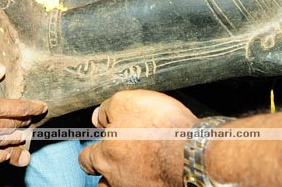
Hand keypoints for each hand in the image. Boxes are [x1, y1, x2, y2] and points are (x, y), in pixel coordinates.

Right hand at [0, 64, 45, 166]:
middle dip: (25, 121)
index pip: (20, 108)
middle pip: (15, 125)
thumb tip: (1, 68)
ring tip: (22, 136)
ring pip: (7, 143)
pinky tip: (6, 154)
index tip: (42, 107)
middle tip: (31, 119)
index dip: (34, 107)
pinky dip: (3, 155)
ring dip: (17, 138)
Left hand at [79, 90, 195, 186]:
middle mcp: (118, 181)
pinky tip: (159, 171)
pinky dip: (151, 180)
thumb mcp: (126, 102)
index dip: (93, 149)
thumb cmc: (160, 127)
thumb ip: (107, 109)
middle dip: (108, 172)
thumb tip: (98, 117)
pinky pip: (151, 186)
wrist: (195, 152)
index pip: (86, 159)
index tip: (104, 140)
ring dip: (127, 180)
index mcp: (104, 158)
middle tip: (121, 158)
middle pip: (103, 183)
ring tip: (139, 168)